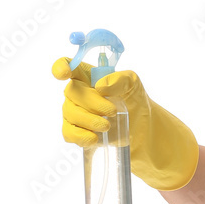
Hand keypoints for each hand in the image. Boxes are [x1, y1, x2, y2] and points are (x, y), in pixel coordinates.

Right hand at [52, 58, 199, 190]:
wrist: (143, 126)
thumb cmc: (134, 99)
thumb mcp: (133, 84)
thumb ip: (120, 79)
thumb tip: (101, 86)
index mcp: (87, 76)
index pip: (68, 65)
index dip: (61, 67)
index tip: (65, 74)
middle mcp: (78, 92)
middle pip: (71, 93)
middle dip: (92, 103)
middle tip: (112, 111)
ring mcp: (75, 112)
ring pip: (70, 114)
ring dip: (89, 120)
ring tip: (108, 126)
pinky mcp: (78, 131)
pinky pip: (69, 133)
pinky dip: (80, 136)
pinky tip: (94, 138)